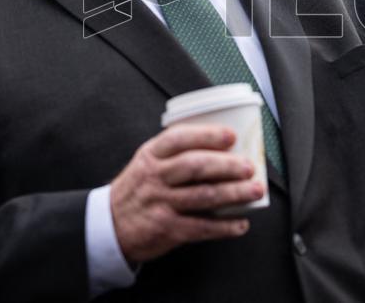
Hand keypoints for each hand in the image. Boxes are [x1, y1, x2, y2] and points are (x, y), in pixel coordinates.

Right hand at [110, 124, 264, 263]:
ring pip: (203, 196)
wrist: (109, 225)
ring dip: (234, 194)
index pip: (179, 139)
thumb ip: (175, 152)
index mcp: (151, 155)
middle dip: (227, 165)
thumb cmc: (138, 188)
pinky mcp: (166, 229)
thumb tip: (223, 143)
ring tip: (255, 191)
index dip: (207, 135)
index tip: (232, 135)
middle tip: (250, 166)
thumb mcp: (147, 162)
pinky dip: (224, 227)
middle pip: (195, 166)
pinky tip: (241, 223)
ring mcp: (160, 203)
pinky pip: (201, 227)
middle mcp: (154, 177)